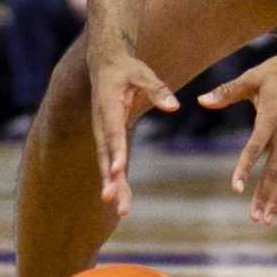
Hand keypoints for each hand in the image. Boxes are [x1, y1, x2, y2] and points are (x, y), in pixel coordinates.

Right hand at [86, 29, 177, 217]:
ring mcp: (103, 134)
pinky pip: (112, 164)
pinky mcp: (108, 140)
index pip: (112, 133)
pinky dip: (117, 182)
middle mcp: (102, 125)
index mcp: (108, 107)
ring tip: (122, 212)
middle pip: (106, 156)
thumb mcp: (142, 72)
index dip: (115, 152)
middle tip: (113, 202)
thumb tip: (175, 106)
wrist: (104, 64)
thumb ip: (158, 89)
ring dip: (114, 187)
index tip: (118, 170)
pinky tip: (124, 202)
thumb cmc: (125, 68)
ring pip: (107, 165)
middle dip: (110, 180)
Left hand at [200, 46, 276, 225]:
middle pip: (275, 170)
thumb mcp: (252, 78)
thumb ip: (227, 92)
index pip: (254, 148)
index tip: (236, 188)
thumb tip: (201, 101)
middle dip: (265, 196)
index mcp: (270, 119)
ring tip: (269, 219)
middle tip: (255, 219)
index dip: (245, 168)